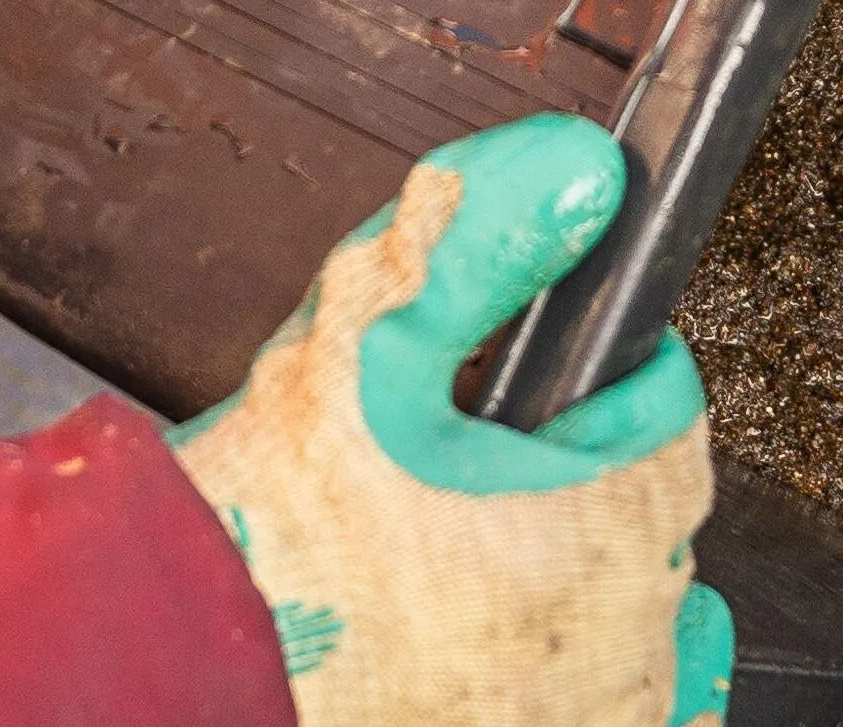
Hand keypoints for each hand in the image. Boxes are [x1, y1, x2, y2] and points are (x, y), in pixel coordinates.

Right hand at [173, 119, 733, 726]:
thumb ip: (479, 241)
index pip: (668, 410)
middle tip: (492, 457)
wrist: (173, 665)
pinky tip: (540, 656)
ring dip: (598, 574)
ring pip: (645, 625)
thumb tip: (575, 171)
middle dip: (587, 469)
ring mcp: (588, 719)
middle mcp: (619, 645)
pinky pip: (639, 714)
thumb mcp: (362, 339)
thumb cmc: (265, 534)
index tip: (551, 370)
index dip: (605, 370)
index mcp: (603, 529)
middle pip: (654, 519)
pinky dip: (607, 675)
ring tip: (505, 549)